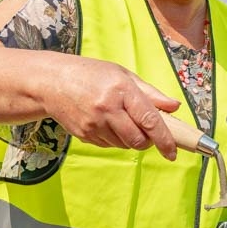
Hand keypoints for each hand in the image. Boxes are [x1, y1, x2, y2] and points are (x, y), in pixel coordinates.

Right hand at [44, 58, 180, 159]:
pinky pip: (109, 145)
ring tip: (120, 119)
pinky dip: (114, 139)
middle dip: (147, 141)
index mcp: (121, 91)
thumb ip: (150, 93)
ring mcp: (94, 124)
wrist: (52, 82)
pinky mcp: (84, 135)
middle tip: (144, 130)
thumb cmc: (91, 75)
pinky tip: (105, 122)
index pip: (149, 120)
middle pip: (138, 140)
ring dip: (129, 139)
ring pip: (124, 145)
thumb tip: (174, 106)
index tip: (173, 152)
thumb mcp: (123, 75)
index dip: (165, 140)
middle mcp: (107, 109)